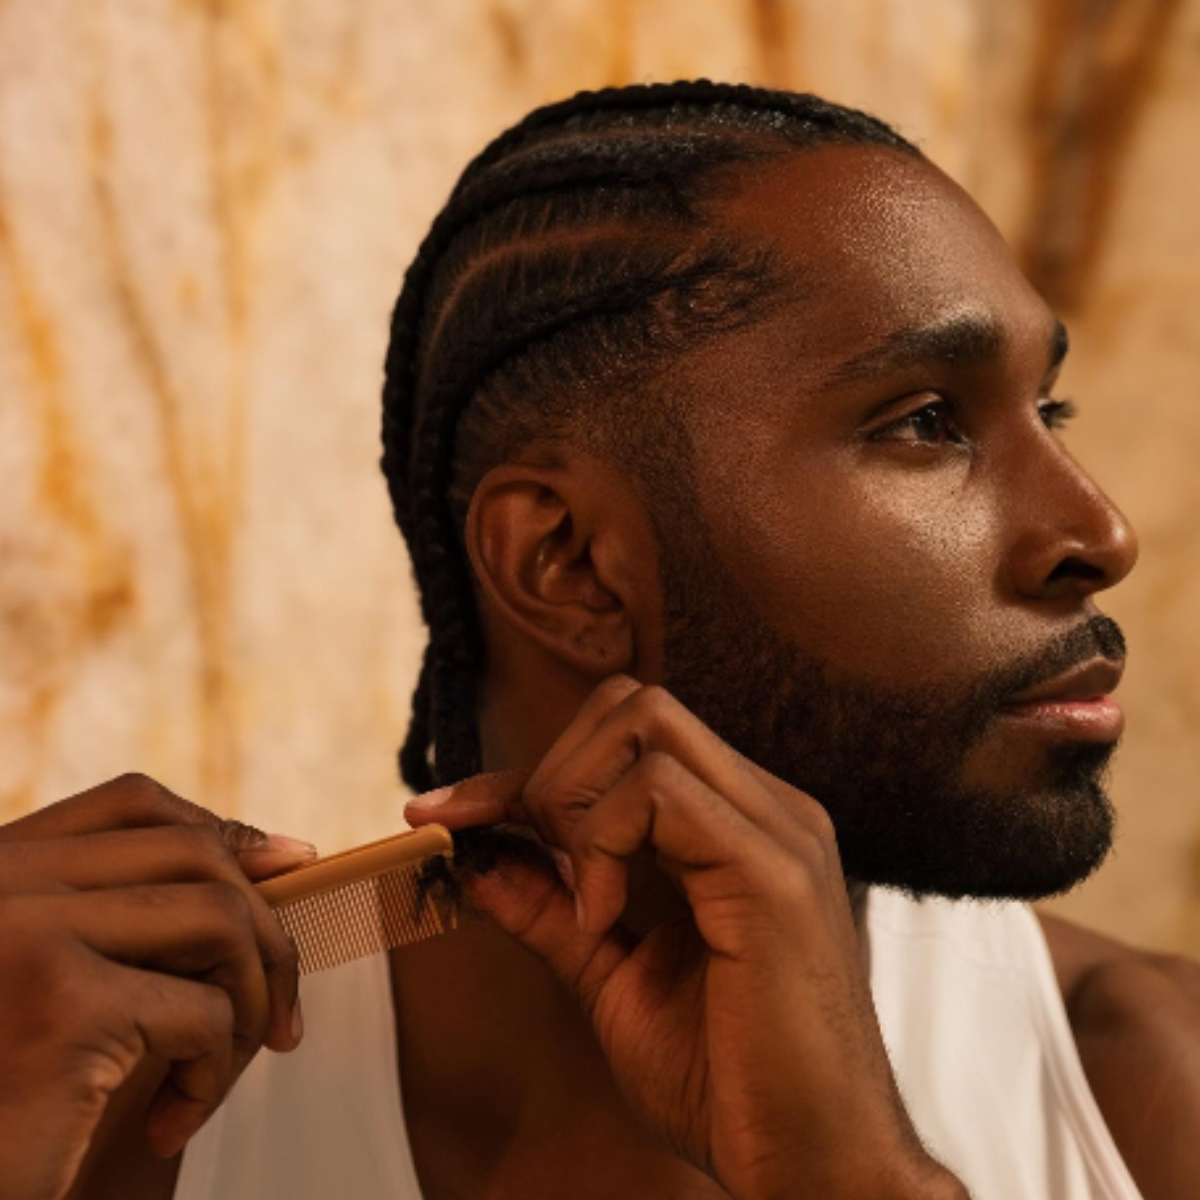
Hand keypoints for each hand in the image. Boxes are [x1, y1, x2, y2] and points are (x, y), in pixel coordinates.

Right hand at [0, 774, 313, 1199]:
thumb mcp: (59, 978)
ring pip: (221, 921)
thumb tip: (288, 851)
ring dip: (247, 1005)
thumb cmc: (8, 1098)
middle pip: (194, 854)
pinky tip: (166, 1126)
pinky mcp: (64, 1006)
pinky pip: (206, 1016)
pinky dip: (211, 1076)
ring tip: (210, 1076)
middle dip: (263, 933)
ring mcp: (29, 934)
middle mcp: (3, 883)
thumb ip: (139, 911)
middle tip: (276, 1017)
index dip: (223, 836)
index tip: (283, 873)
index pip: (134, 805)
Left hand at [407, 677, 964, 1199]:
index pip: (624, 738)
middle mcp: (766, 805)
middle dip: (553, 772)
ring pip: (645, 721)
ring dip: (575, 800)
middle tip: (543, 867)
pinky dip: (605, 842)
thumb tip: (476, 859)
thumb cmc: (727, 1082)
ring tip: (585, 898)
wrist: (812, 1167)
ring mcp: (778, 827)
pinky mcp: (774, 868)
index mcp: (739, 823)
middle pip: (632, 704)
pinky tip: (607, 917)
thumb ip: (551, 909)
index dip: (523, 772)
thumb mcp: (612, 980)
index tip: (443, 814)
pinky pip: (659, 792)